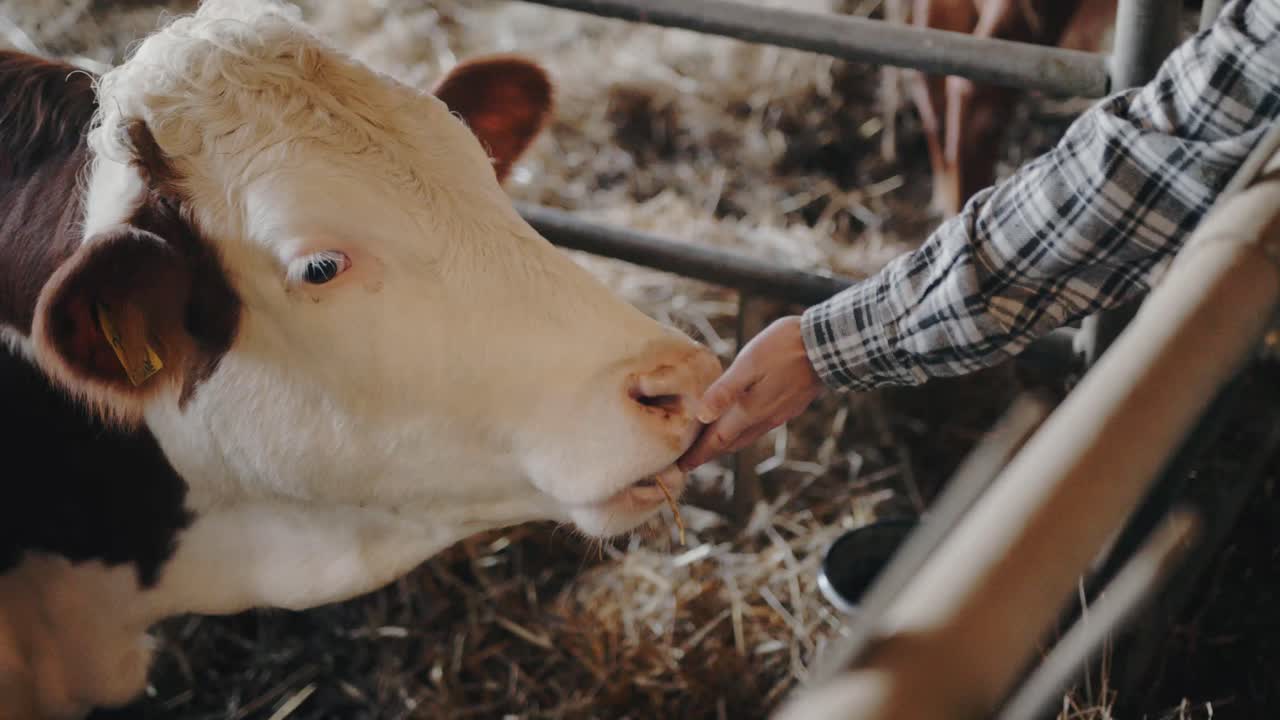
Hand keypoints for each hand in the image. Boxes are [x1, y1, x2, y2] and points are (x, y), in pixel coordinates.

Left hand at [678, 316, 823, 470]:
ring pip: (747, 436)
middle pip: (732, 443)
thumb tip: (701, 415)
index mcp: (751, 411)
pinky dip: (743, 430)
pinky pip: (760, 426)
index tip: (683, 466)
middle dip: (710, 451)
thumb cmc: (785, 348)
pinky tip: (740, 420)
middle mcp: (765, 419)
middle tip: (691, 458)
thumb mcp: (749, 364)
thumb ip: (725, 390)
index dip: (700, 454)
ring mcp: (780, 414)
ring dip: (727, 442)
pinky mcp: (790, 406)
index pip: (719, 440)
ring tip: (711, 442)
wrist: (828, 346)